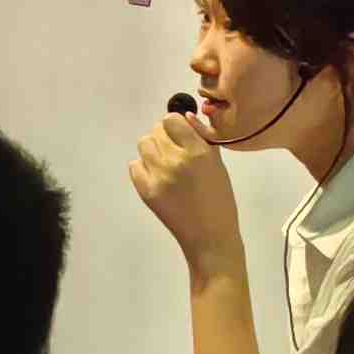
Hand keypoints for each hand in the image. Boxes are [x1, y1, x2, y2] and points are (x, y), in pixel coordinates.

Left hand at [127, 113, 242, 267]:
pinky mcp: (145, 190)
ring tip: (165, 164)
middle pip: (155, 131)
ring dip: (153, 150)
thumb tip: (186, 116)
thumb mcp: (218, 164)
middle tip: (174, 152)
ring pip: (144, 145)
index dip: (175, 126)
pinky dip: (143, 168)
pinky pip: (134, 165)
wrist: (209, 236)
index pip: (172, 120)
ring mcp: (158, 176)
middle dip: (164, 138)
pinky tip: (157, 178)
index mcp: (198, 152)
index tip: (180, 135)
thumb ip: (202, 138)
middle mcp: (175, 160)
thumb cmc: (219, 199)